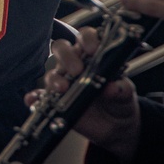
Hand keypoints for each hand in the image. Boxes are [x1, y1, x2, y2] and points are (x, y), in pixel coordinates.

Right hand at [39, 26, 140, 163]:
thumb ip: (121, 89)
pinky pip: (41, 95)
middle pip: (62, 49)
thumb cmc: (120, 101)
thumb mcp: (126, 94)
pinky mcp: (55, 99)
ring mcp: (64, 81)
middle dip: (67, 56)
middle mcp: (75, 64)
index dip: (87, 39)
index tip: (92, 49)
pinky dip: (37, 97)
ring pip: (51, 72)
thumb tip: (112, 87)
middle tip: (77, 70)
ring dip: (55, 78)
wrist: (115, 126)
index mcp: (93, 55)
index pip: (85, 37)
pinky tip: (38, 100)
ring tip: (63, 88)